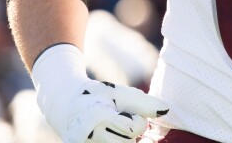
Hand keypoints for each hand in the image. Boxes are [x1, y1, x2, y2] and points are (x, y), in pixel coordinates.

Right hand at [32, 44, 169, 142]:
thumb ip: (144, 103)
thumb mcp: (120, 93)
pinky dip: (114, 141)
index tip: (125, 112)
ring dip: (121, 140)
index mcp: (99, 116)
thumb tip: (166, 110)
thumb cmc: (99, 96)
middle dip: (129, 133)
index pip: (134, 128)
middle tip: (117, 121)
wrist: (65, 104)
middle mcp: (89, 135)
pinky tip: (109, 135)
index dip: (138, 119)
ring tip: (110, 129)